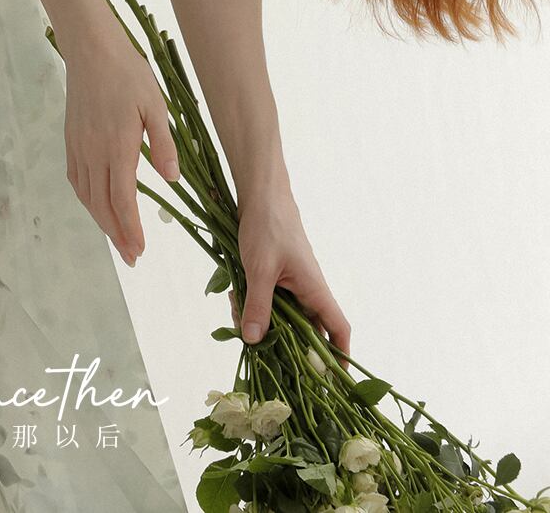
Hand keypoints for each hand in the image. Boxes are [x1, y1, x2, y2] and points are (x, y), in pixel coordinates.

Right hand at [61, 22, 177, 266]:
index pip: (122, 200)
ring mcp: (78, 146)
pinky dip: (87, 199)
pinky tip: (96, 204)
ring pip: (86, 195)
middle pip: (101, 205)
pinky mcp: (71, 138)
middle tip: (132, 257)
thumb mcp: (155, 105)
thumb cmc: (128, 72)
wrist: (90, 48)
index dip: (130, 229)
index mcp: (117, 146)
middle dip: (117, 234)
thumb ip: (164, 144)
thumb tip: (172, 180)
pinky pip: (76, 179)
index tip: (140, 251)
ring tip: (117, 238)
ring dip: (101, 221)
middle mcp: (93, 152)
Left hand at [227, 187, 351, 370]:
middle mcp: (307, 290)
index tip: (333, 380)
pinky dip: (250, 303)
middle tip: (257, 347)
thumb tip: (254, 341)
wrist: (259, 194)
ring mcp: (291, 284)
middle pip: (304, 330)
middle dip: (281, 341)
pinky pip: (267, 301)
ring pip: (280, 316)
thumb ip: (258, 306)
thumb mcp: (260, 269)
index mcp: (315, 289)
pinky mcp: (274, 277)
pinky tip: (234, 292)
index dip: (339, 356)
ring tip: (237, 306)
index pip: (338, 328)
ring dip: (259, 318)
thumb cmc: (268, 226)